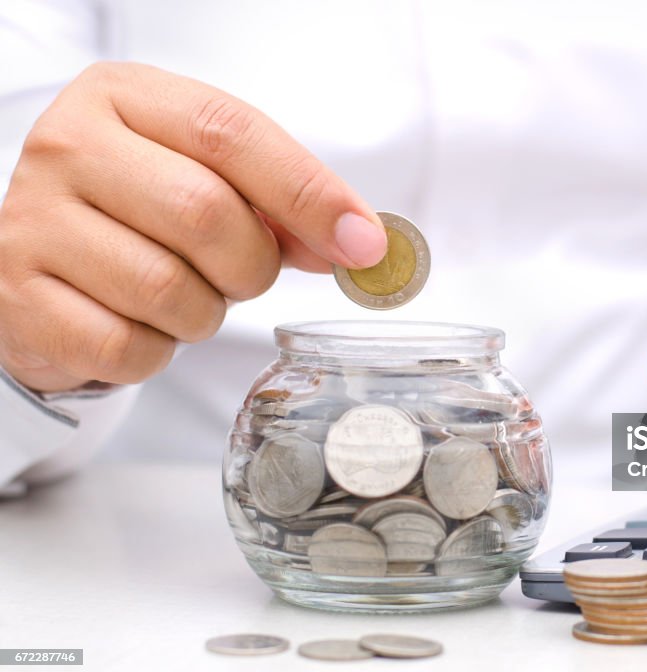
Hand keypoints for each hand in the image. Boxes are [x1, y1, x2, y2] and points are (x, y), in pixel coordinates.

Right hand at [0, 62, 386, 392]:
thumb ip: (281, 200)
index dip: (309, 193)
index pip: (232, 134)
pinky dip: (159, 351)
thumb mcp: (207, 177)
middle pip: (206, 213)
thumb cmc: (140, 212)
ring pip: (170, 290)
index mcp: (124, 97)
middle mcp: (67, 147)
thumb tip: (356, 244)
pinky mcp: (19, 300)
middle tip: (244, 273)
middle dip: (252, 264)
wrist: (41, 262)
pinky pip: (129, 347)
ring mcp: (33, 223)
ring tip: (185, 295)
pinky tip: (143, 325)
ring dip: (205, 312)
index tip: (363, 243)